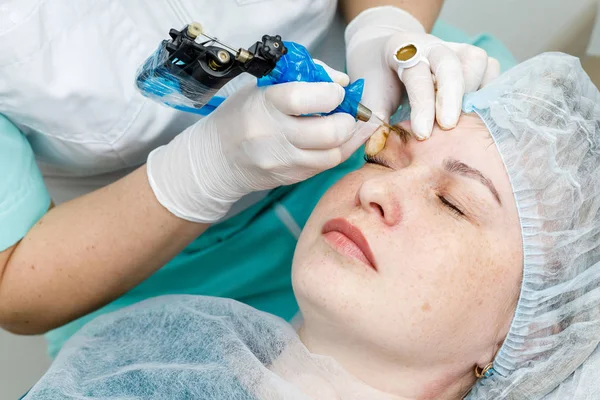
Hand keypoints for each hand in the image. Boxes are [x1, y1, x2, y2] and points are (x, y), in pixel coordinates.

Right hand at [147, 65, 364, 222]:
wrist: (217, 158)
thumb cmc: (241, 115)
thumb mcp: (263, 87)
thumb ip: (304, 77)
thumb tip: (341, 81)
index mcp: (264, 106)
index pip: (303, 99)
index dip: (331, 94)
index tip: (337, 91)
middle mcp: (274, 137)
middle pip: (328, 133)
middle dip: (348, 120)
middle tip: (347, 111)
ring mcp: (283, 162)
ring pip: (333, 154)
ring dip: (350, 138)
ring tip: (349, 124)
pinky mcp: (291, 178)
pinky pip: (326, 166)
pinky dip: (341, 150)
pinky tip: (343, 139)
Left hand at [345, 6, 499, 139]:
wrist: (383, 53)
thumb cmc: (377, 78)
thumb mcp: (368, 96)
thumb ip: (372, 119)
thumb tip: (375, 147)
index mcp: (401, 50)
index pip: (417, 74)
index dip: (422, 105)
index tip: (422, 134)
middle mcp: (431, 45)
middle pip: (450, 64)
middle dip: (451, 98)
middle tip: (448, 127)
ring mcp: (454, 47)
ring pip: (476, 62)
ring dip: (470, 95)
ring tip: (457, 120)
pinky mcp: (471, 57)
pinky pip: (490, 69)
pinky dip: (486, 91)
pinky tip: (471, 112)